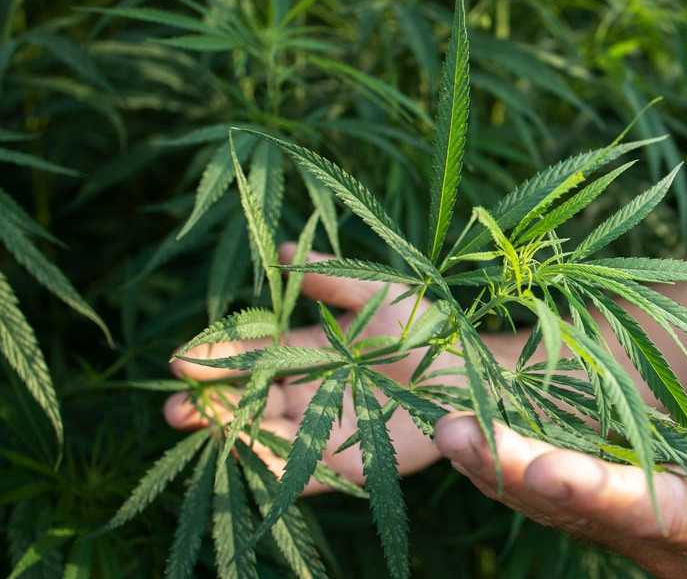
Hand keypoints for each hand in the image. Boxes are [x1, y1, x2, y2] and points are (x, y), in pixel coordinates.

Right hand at [163, 242, 448, 490]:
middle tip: (175, 406)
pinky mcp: (347, 465)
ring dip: (231, 434)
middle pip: (250, 400)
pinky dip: (270, 469)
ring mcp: (325, 429)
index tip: (181, 359)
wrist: (473, 371)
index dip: (218, 357)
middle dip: (210, 404)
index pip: (254, 356)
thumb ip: (330, 276)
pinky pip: (300, 472)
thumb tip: (280, 251)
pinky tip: (244, 460)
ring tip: (201, 428)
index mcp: (310, 351)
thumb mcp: (376, 292)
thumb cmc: (428, 325)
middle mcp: (310, 391)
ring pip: (266, 436)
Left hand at [433, 393, 686, 578]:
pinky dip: (517, 464)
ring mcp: (642, 528)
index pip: (653, 515)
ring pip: (559, 506)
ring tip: (447, 428)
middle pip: (582, 513)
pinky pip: (564, 490)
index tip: (545, 469)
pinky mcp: (629, 507)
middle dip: (516, 476)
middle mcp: (668, 542)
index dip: (600, 495)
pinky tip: (476, 433)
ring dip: (500, 469)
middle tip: (456, 432)